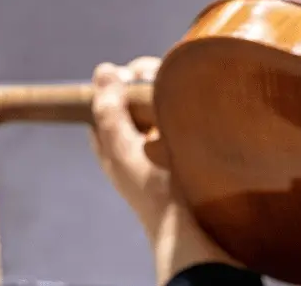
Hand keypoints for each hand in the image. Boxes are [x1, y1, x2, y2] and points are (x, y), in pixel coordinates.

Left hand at [90, 58, 238, 283]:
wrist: (197, 230)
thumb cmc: (156, 195)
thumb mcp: (123, 151)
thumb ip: (109, 112)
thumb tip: (104, 70)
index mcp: (114, 144)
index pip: (109, 99)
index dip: (118, 80)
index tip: (133, 74)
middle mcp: (139, 142)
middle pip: (138, 95)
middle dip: (148, 80)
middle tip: (159, 82)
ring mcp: (167, 144)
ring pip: (165, 101)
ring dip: (172, 89)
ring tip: (178, 89)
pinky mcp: (192, 146)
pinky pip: (188, 113)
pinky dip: (190, 102)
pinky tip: (196, 99)